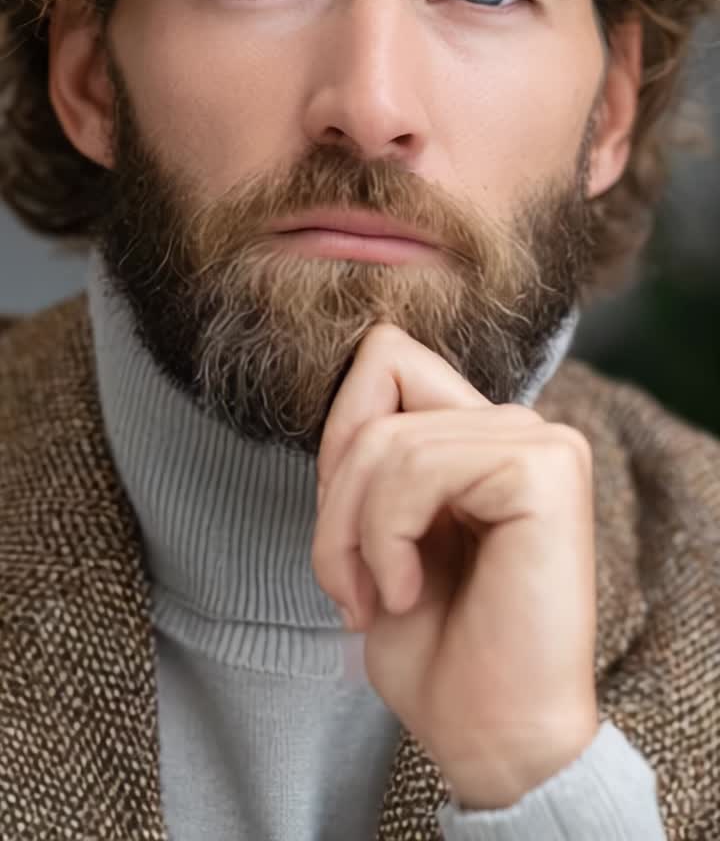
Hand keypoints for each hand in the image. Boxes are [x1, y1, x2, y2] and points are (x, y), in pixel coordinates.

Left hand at [311, 323, 598, 809]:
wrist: (490, 739)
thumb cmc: (435, 650)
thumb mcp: (373, 528)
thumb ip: (373, 447)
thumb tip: (355, 363)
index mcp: (481, 434)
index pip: (386, 356)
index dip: (340, 434)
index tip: (345, 530)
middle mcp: (518, 426)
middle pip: (377, 380)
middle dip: (335, 494)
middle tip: (349, 582)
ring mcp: (540, 441)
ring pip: (388, 437)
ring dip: (353, 532)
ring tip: (377, 597)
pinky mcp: (544, 469)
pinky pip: (418, 464)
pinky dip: (387, 539)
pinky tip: (410, 592)